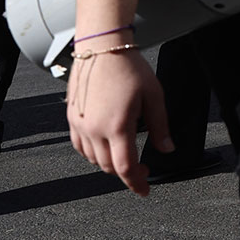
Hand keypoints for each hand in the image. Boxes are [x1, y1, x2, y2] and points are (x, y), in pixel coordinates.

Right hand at [67, 46, 168, 196]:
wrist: (102, 48)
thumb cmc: (129, 68)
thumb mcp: (154, 97)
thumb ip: (160, 126)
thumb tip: (167, 148)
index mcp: (117, 127)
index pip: (125, 167)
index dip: (136, 183)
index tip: (145, 190)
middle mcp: (94, 129)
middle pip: (108, 166)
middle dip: (127, 173)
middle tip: (143, 169)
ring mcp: (80, 125)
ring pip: (92, 159)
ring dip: (110, 164)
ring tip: (126, 157)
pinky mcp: (72, 118)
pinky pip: (80, 146)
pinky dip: (93, 153)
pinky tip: (106, 147)